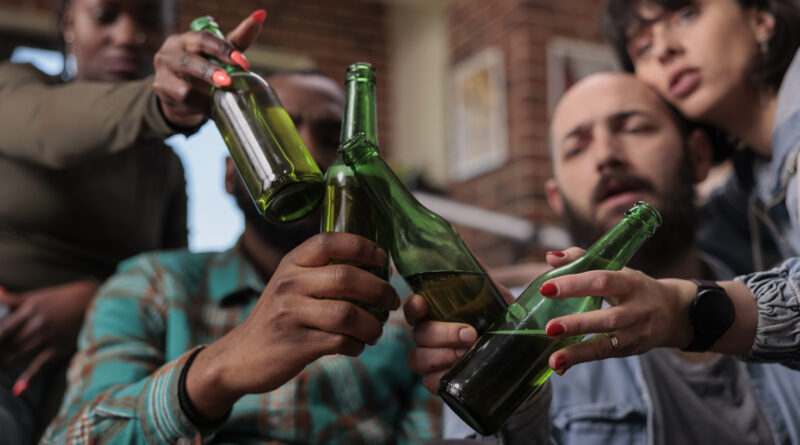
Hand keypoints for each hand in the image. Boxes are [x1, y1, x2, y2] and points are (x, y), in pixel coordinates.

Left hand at [0, 281, 97, 389]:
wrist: (94, 302)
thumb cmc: (64, 298)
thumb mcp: (38, 296)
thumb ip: (15, 299)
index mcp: (28, 310)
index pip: (1, 330)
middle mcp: (36, 325)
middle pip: (6, 345)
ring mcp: (47, 338)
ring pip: (17, 356)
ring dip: (5, 364)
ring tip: (2, 366)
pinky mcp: (58, 349)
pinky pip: (39, 367)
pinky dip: (28, 379)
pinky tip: (18, 389)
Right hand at [153, 10, 265, 127]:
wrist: (179, 97)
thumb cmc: (202, 70)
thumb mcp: (220, 56)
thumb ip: (239, 40)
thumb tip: (261, 15)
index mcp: (189, 39)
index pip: (206, 38)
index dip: (225, 49)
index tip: (244, 63)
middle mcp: (173, 49)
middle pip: (191, 55)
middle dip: (211, 68)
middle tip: (229, 80)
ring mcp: (164, 68)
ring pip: (184, 77)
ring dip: (205, 85)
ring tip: (223, 94)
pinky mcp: (161, 87)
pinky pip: (183, 96)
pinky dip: (202, 104)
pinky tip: (215, 110)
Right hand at [186, 232, 399, 419]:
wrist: (240, 356)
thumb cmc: (278, 317)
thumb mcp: (290, 284)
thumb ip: (320, 271)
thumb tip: (372, 266)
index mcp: (291, 263)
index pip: (329, 241)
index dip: (362, 245)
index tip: (382, 259)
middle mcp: (289, 284)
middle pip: (346, 277)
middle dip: (380, 290)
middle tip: (393, 300)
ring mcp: (291, 315)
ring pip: (348, 314)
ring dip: (373, 325)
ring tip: (377, 330)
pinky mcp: (296, 345)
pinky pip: (341, 342)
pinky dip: (357, 345)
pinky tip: (357, 346)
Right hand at [403, 273, 514, 393]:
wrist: (522, 360)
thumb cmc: (505, 325)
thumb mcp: (498, 300)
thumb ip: (480, 280)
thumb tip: (465, 255)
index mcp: (439, 313)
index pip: (413, 308)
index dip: (413, 306)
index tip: (422, 304)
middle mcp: (431, 336)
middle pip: (418, 334)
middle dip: (442, 334)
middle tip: (470, 334)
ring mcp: (434, 361)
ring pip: (417, 358)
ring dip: (441, 355)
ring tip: (467, 354)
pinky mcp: (441, 383)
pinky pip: (428, 382)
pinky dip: (442, 377)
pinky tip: (461, 372)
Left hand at [539, 248, 694, 373]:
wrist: (674, 311)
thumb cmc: (634, 287)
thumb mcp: (616, 269)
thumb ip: (583, 260)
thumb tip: (551, 257)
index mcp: (630, 282)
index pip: (601, 281)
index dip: (574, 284)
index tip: (546, 288)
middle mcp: (637, 309)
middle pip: (608, 318)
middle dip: (578, 324)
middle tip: (549, 328)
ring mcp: (636, 333)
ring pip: (608, 344)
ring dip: (578, 353)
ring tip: (553, 359)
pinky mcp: (632, 350)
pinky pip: (605, 356)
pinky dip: (581, 360)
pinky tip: (560, 365)